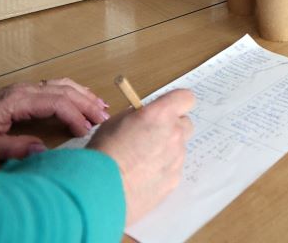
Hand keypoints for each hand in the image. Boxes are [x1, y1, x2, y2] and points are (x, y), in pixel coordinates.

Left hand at [0, 78, 108, 160]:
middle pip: (64, 90)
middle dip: (86, 103)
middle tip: (105, 118)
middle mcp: (23, 89)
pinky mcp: (23, 92)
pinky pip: (55, 86)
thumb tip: (42, 150)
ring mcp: (24, 88)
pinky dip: (74, 91)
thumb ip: (12, 148)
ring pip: (62, 84)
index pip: (55, 102)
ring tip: (101, 107)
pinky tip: (82, 98)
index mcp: (16, 100)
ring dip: (83, 95)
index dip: (74, 115)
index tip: (86, 130)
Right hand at [89, 89, 194, 227]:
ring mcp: (177, 159)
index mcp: (161, 114)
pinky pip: (173, 169)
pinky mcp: (174, 180)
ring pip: (179, 148)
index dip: (176, 103)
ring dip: (166, 150)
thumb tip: (145, 119)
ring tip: (141, 162)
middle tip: (151, 136)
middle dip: (172, 127)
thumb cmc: (104, 152)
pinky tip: (142, 178)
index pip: (186, 98)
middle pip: (185, 124)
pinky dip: (163, 170)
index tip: (165, 109)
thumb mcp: (115, 122)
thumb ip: (138, 116)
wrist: (101, 190)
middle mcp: (175, 134)